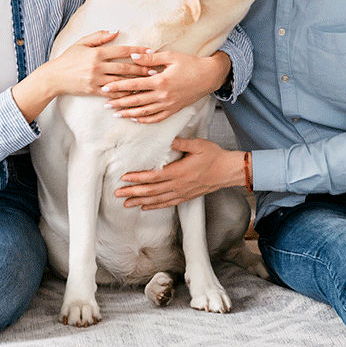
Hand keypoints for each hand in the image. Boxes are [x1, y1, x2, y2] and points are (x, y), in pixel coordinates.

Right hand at [45, 30, 152, 96]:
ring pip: (121, 81)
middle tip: (155, 70)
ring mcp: (96, 79)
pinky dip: (124, 94)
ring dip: (136, 82)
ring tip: (149, 82)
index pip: (121, 51)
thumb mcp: (82, 43)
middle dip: (141, 69)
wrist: (54, 77)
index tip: (150, 52)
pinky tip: (134, 94)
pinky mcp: (93, 91)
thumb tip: (116, 32)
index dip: (137, 51)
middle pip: (124, 67)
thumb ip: (99, 36)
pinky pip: (112, 93)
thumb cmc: (69, 58)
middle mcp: (98, 66)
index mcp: (97, 53)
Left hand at [100, 50, 228, 123]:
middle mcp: (163, 95)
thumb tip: (132, 56)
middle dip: (119, 102)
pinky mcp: (174, 109)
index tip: (105, 88)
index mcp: (160, 81)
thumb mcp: (171, 56)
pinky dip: (145, 119)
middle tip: (105, 104)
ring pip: (144, 112)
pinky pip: (157, 118)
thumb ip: (150, 58)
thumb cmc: (190, 63)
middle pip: (136, 101)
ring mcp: (169, 104)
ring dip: (129, 113)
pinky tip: (135, 119)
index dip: (117, 87)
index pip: (134, 85)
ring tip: (116, 113)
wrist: (209, 76)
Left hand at [115, 138, 245, 209]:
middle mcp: (178, 185)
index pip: (154, 176)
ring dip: (140, 201)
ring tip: (126, 203)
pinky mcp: (185, 197)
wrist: (227, 171)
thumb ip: (182, 143)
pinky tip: (145, 207)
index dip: (138, 178)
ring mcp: (181, 193)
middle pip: (151, 191)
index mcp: (179, 172)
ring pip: (157, 200)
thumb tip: (168, 139)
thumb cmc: (214, 157)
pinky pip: (167, 204)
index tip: (125, 178)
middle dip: (133, 192)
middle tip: (118, 193)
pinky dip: (154, 206)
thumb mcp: (198, 145)